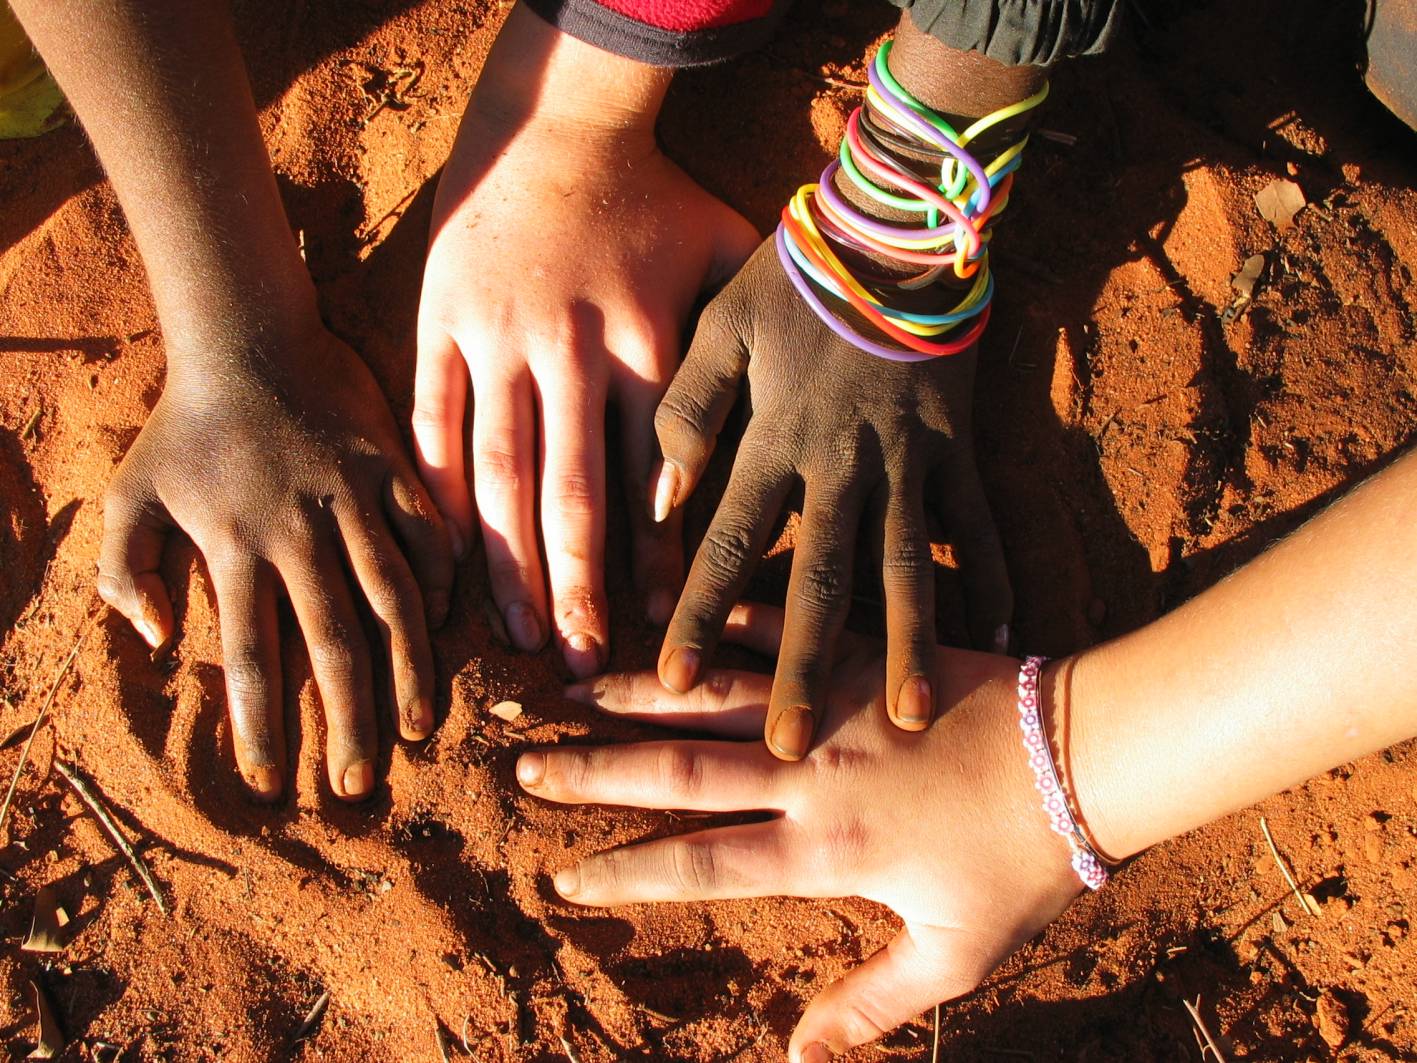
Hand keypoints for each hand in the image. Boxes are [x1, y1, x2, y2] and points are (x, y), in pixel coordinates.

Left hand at [97, 325, 452, 800]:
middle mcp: (300, 532)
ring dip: (408, 670)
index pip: (251, 657)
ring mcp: (354, 500)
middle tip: (358, 785)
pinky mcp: (393, 469)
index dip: (261, 726)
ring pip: (392, 600)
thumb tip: (161, 644)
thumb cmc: (185, 425)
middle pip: (332, 644)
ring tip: (417, 728)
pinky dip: (443, 584)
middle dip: (347, 722)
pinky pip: (430, 535)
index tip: (272, 784)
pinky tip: (449, 629)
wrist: (248, 335)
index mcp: (234, 545)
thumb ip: (127, 571)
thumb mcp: (129, 493)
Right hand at [412, 4, 758, 676]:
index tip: (656, 621)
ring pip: (496, 471)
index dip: (653, 554)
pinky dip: (435, 494)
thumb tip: (785, 427)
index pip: (650, 472)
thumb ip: (747, 342)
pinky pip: (433, 424)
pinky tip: (444, 557)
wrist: (558, 121)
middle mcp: (569, 352)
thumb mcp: (725, 254)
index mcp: (645, 344)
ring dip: (505, 561)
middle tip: (581, 662)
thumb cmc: (652, 200)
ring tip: (517, 634)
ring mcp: (496, 341)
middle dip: (577, 586)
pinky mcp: (439, 326)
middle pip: (571, 491)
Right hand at [516, 603, 1078, 1060]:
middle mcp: (806, 774)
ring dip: (631, 692)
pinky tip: (674, 612)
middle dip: (591, 774)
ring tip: (567, 687)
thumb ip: (870, 1005)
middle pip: (675, 771)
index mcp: (823, 850)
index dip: (621, 873)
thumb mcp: (954, 957)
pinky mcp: (857, 653)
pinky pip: (775, 628)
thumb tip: (797, 1059)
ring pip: (706, 695)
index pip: (696, 864)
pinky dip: (719, 619)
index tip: (560, 881)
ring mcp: (826, 705)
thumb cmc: (1023, 864)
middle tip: (523, 768)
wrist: (1086, 755)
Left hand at [651, 240, 1012, 759]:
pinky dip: (989, 581)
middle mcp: (841, 466)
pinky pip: (979, 526)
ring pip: (904, 570)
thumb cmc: (797, 276)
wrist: (895, 224)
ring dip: (902, 647)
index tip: (673, 684)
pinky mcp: (961, 449)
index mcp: (774, 439)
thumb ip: (688, 408)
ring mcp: (910, 462)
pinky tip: (998, 639)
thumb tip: (664, 493)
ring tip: (903, 719)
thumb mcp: (720, 325)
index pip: (726, 542)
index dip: (697, 614)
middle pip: (817, 581)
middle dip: (801, 667)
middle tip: (792, 747)